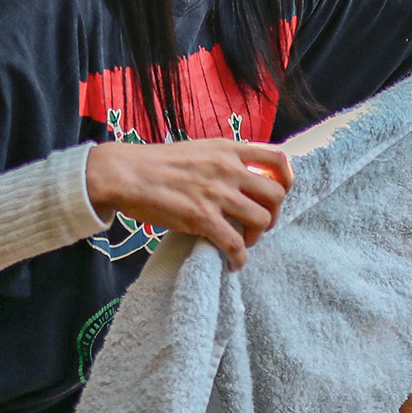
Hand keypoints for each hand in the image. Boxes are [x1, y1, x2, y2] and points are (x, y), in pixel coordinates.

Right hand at [85, 139, 293, 270]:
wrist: (124, 173)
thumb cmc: (156, 163)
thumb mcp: (198, 149)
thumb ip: (223, 160)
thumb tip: (244, 177)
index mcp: (228, 149)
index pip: (277, 158)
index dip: (286, 179)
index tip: (280, 192)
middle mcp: (228, 169)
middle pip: (276, 194)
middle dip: (273, 214)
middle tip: (259, 225)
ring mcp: (217, 194)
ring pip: (262, 220)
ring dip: (257, 236)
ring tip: (243, 241)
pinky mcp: (202, 218)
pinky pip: (236, 244)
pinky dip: (239, 258)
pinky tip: (233, 263)